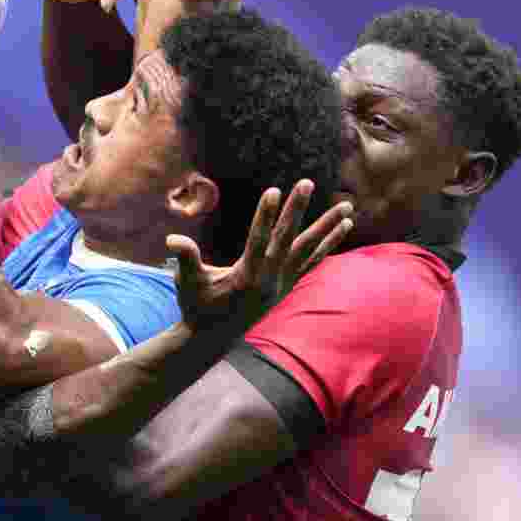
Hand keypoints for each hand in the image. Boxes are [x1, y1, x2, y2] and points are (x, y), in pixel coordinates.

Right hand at [167, 181, 353, 331]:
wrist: (212, 338)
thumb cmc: (196, 306)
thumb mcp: (188, 283)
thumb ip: (185, 259)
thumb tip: (172, 240)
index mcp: (246, 277)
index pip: (259, 240)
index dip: (266, 215)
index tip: (275, 190)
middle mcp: (270, 280)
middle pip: (289, 240)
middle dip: (298, 210)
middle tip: (308, 183)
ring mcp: (281, 284)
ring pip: (309, 250)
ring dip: (328, 228)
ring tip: (348, 207)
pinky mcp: (286, 286)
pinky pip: (311, 261)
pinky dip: (326, 245)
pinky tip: (340, 230)